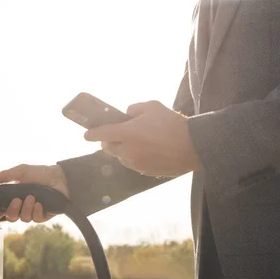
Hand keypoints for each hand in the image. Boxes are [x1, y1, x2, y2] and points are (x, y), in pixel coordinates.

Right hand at [0, 164, 69, 222]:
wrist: (60, 177)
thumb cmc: (41, 173)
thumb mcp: (21, 172)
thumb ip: (5, 176)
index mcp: (15, 197)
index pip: (2, 210)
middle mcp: (23, 206)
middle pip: (11, 217)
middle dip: (12, 211)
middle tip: (17, 200)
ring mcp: (34, 211)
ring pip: (23, 219)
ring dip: (26, 209)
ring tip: (32, 197)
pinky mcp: (44, 215)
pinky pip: (36, 219)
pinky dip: (36, 212)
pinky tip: (39, 204)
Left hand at [84, 100, 202, 176]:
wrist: (193, 146)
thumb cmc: (172, 124)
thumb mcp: (153, 106)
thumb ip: (135, 109)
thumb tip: (127, 114)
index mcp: (127, 133)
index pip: (101, 134)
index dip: (91, 134)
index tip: (86, 135)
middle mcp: (128, 151)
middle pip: (108, 148)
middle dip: (107, 142)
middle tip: (113, 136)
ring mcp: (136, 163)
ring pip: (120, 158)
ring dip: (121, 151)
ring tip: (133, 143)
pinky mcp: (145, 172)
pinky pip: (133, 164)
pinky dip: (134, 158)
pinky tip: (146, 151)